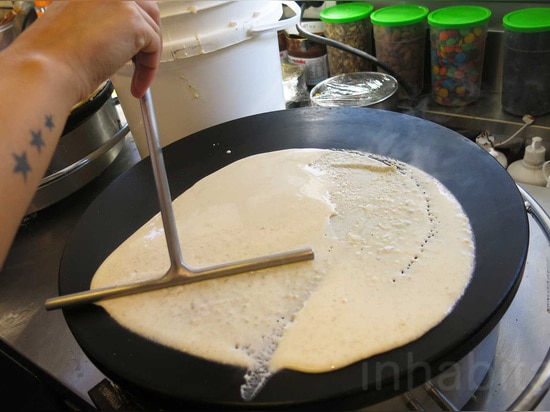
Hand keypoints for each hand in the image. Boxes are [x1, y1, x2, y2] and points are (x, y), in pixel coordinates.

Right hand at [15, 1, 160, 101]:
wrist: (48, 67)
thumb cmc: (54, 56)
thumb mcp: (79, 27)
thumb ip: (102, 23)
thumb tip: (120, 35)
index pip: (126, 4)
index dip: (130, 28)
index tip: (130, 49)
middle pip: (145, 10)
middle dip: (146, 38)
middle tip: (139, 62)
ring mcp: (121, 0)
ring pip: (152, 28)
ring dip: (148, 56)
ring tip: (137, 76)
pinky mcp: (134, 21)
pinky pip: (155, 46)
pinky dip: (149, 68)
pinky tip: (138, 83)